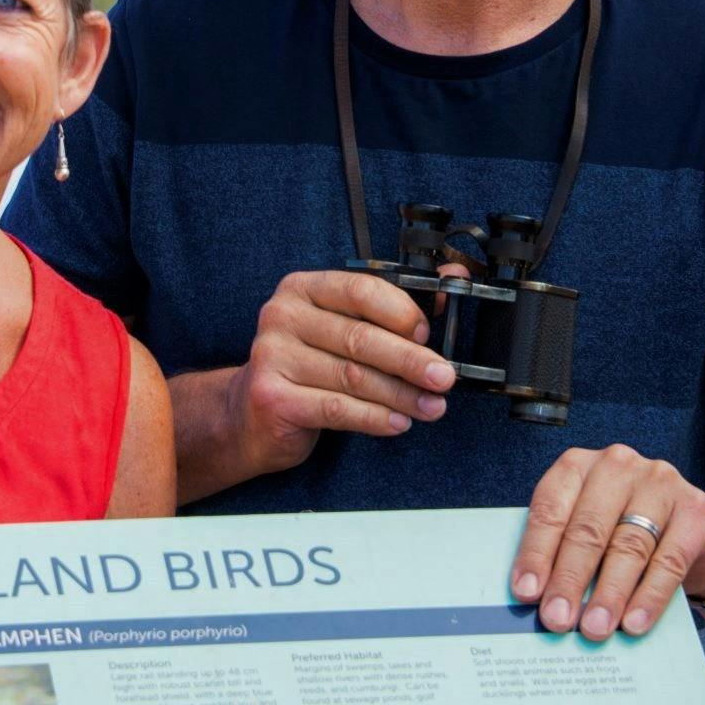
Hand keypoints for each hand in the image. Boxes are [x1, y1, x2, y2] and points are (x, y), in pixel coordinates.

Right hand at [224, 270, 459, 476]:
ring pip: (353, 377)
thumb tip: (454, 281)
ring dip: (401, 395)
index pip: (360, 290)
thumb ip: (393, 308)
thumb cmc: (308, 366)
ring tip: (431, 406)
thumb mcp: (343, 329)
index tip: (429, 335)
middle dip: (411, 361)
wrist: (251, 415)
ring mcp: (272, 356)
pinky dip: (375, 418)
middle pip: (360, 338)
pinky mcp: (272, 397)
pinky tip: (398, 423)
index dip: (400, 312)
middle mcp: (282, 315)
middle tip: (444, 377)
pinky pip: (337, 408)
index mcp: (304, 288)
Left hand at [511, 447, 704, 642]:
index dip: (536, 551)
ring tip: (594, 628)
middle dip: (570, 579)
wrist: (690, 535)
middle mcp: (618, 466)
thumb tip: (538, 602)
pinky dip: (649, 597)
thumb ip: (562, 553)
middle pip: (589, 528)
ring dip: (609, 593)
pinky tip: (634, 623)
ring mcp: (660, 484)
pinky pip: (669, 561)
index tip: (526, 593)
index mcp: (578, 466)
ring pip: (629, 546)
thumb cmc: (622, 533)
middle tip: (557, 619)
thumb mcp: (589, 531)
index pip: (550, 507)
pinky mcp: (695, 511)